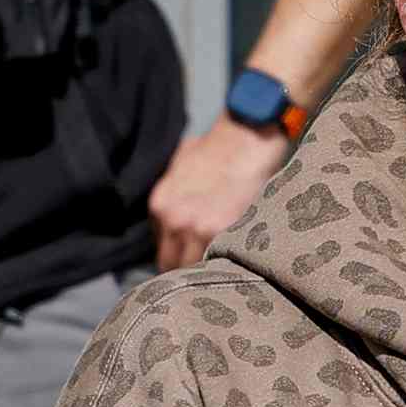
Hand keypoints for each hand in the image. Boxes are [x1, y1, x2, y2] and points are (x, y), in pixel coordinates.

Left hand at [149, 117, 293, 267]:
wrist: (245, 136)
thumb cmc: (218, 147)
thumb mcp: (180, 165)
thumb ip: (173, 196)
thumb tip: (174, 215)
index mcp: (160, 206)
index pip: (162, 250)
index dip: (180, 254)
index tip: (194, 255)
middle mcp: (172, 220)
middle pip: (172, 265)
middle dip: (190, 266)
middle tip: (209, 265)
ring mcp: (196, 229)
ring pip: (194, 269)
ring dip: (208, 268)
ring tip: (225, 265)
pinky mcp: (221, 232)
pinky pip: (218, 262)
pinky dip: (227, 263)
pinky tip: (237, 257)